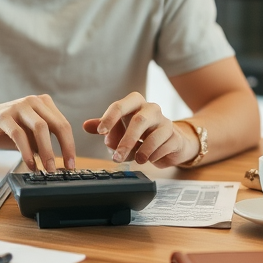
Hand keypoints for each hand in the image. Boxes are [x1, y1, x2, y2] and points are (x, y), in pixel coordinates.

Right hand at [0, 94, 75, 171]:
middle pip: (56, 125)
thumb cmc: (5, 131)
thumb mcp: (29, 135)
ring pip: (41, 128)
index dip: (70, 145)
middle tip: (63, 168)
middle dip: (63, 148)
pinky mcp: (3, 116)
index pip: (63, 125)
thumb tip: (60, 162)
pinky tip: (30, 164)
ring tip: (47, 169)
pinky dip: (27, 152)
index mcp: (43, 104)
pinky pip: (19, 135)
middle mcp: (33, 101)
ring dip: (46, 152)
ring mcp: (18, 106)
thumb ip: (43, 143)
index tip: (71, 164)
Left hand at [83, 92, 197, 167]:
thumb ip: (103, 128)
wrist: (170, 142)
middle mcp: (151, 109)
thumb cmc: (141, 134)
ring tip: (137, 160)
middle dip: (126, 141)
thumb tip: (86, 126)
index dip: (110, 118)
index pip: (120, 106)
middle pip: (139, 120)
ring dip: (142, 151)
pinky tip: (150, 158)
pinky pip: (164, 147)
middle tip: (116, 157)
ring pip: (154, 135)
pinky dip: (153, 156)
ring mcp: (165, 122)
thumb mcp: (119, 130)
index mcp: (135, 103)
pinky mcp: (175, 137)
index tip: (101, 132)